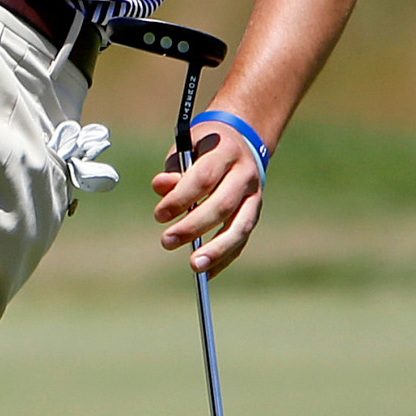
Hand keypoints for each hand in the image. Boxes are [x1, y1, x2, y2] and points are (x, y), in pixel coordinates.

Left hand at [150, 126, 262, 275]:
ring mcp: (254, 195)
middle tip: (167, 241)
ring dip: (217, 250)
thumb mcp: (187, 147)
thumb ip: (173, 169)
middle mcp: (245, 174)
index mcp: (226, 151)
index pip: (204, 177)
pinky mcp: (255, 213)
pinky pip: (242, 240)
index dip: (181, 198)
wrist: (243, 141)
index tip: (159, 215)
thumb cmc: (205, 147)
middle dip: (193, 227)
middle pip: (222, 205)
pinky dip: (225, 258)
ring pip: (240, 226)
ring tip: (195, 267)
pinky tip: (207, 274)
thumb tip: (161, 188)